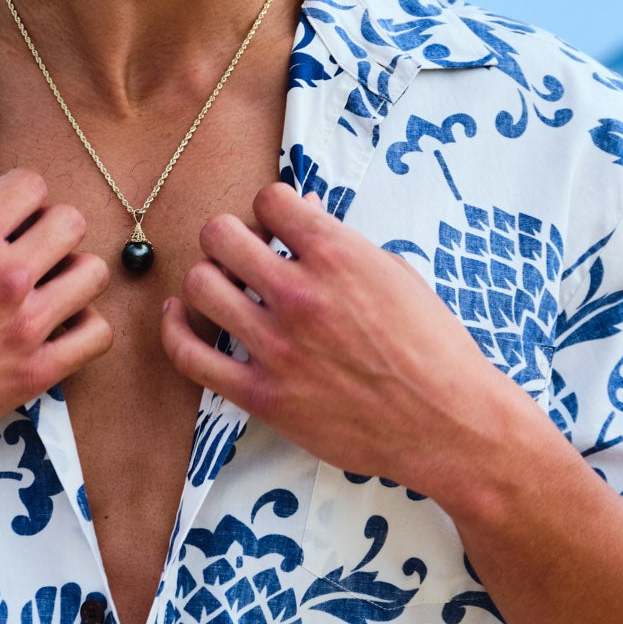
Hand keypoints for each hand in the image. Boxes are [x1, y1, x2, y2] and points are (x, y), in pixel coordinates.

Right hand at [0, 168, 112, 478]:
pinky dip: (83, 328)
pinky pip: (97, 336)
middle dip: (51, 230)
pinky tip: (58, 330)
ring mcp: (24, 325)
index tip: (12, 216)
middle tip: (32, 251)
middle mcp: (5, 274)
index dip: (21, 198)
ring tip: (49, 290)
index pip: (33, 184)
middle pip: (71, 221)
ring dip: (72, 275)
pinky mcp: (34, 372)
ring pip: (93, 273)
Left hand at [158, 181, 534, 497]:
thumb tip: (302, 210)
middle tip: (243, 254)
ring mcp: (277, 347)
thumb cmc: (432, 349)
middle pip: (220, 235)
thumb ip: (342, 243)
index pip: (270, 199)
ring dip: (208, 279)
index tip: (279, 228)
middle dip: (229, 237)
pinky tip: (179, 315)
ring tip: (224, 288)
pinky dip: (174, 330)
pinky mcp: (262, 395)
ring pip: (200, 286)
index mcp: (338, 256)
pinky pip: (190, 355)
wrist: (448, 425)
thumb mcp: (396, 276)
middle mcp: (301, 295)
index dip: (271, 209)